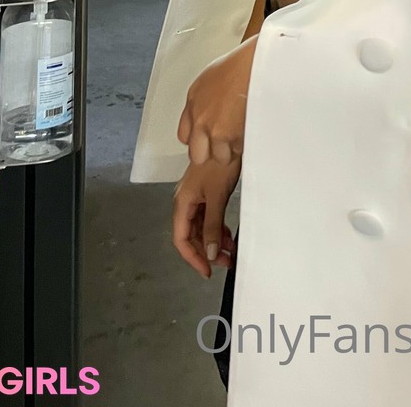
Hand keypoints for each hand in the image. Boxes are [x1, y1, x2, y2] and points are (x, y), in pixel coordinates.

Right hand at [172, 156, 241, 278]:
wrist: (228, 141)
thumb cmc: (219, 162)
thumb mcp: (217, 198)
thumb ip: (212, 226)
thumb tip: (210, 251)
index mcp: (183, 202)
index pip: (181, 239)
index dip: (193, 257)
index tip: (206, 269)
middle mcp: (186, 200)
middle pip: (192, 235)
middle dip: (206, 251)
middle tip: (223, 261)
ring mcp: (196, 196)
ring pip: (201, 227)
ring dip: (213, 241)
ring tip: (228, 251)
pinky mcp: (206, 192)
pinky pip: (208, 217)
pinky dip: (217, 229)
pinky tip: (226, 235)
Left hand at [177, 37, 257, 166]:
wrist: (259, 64)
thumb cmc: (242, 64)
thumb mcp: (212, 77)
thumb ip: (203, 100)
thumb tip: (207, 109)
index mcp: (193, 102)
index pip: (184, 136)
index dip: (198, 139)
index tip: (207, 137)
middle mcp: (202, 120)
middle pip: (198, 155)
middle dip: (211, 151)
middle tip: (224, 142)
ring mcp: (218, 131)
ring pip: (222, 156)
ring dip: (232, 148)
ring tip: (243, 130)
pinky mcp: (235, 138)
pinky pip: (240, 151)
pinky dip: (246, 144)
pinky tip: (251, 127)